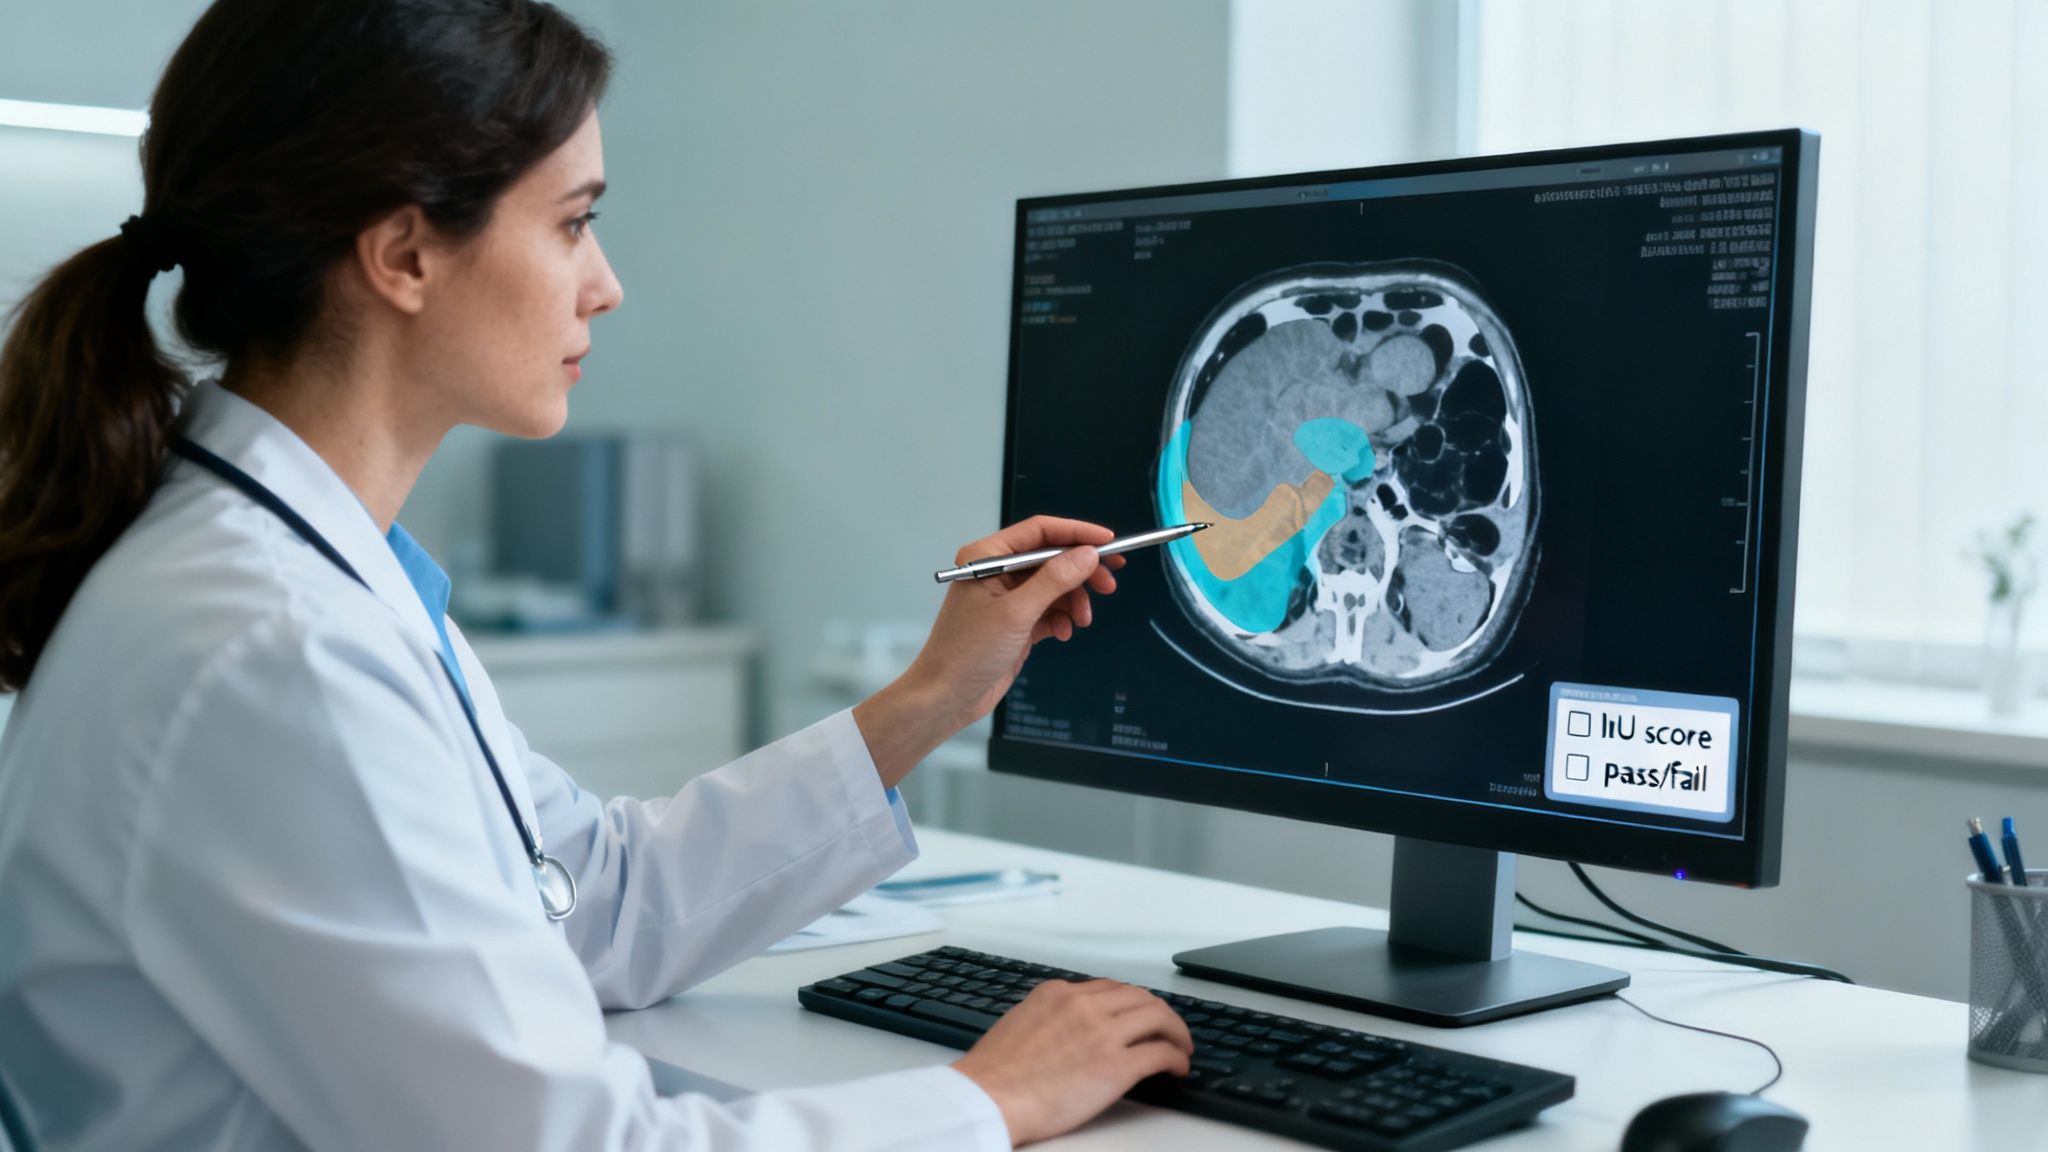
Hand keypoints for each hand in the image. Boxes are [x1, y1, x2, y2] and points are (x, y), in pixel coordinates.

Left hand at [912, 515, 1124, 726]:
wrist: (947, 697)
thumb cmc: (969, 651)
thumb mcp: (1016, 612)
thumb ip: (1054, 580)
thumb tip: (1089, 554)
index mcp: (987, 556)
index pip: (1040, 532)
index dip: (1077, 533)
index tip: (1110, 542)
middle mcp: (997, 571)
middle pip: (1051, 558)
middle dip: (1081, 572)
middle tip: (1108, 585)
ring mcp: (1007, 598)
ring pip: (1054, 586)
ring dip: (1074, 601)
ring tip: (1082, 621)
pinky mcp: (1016, 622)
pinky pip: (1049, 610)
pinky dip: (1061, 619)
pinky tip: (1063, 633)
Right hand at [950, 979, 1192, 1145]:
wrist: (988, 1098)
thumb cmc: (994, 1073)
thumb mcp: (1020, 1021)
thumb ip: (1050, 1015)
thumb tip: (1069, 1026)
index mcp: (1058, 994)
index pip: (1110, 988)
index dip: (1132, 1002)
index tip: (1139, 1014)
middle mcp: (1083, 1006)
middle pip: (1139, 997)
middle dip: (1160, 1012)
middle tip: (1168, 1028)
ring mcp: (1101, 1034)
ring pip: (1157, 1017)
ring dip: (1176, 1031)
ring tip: (1181, 1047)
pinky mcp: (1115, 1066)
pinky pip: (1160, 1053)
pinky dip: (1175, 1057)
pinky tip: (1177, 1067)